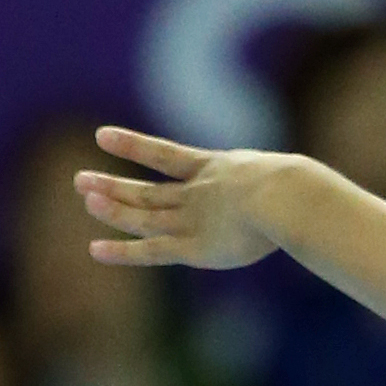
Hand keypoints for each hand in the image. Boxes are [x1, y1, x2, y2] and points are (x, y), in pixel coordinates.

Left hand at [76, 126, 292, 270]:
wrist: (286, 198)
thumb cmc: (296, 189)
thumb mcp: (281, 177)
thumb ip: (278, 184)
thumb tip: (305, 182)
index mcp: (215, 170)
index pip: (166, 155)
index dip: (134, 144)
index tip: (102, 134)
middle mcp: (196, 195)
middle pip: (146, 191)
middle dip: (113, 185)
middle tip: (80, 179)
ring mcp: (191, 220)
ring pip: (142, 215)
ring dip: (112, 207)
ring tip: (84, 196)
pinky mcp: (192, 248)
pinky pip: (150, 250)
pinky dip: (123, 250)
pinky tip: (95, 249)